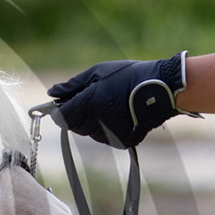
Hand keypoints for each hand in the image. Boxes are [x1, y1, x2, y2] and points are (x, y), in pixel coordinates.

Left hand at [47, 53, 193, 148]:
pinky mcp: (121, 142)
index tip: (63, 104)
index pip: (62, 117)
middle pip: (75, 126)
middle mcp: (98, 123)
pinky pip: (106, 137)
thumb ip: (73, 85)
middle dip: (78, 115)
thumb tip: (52, 93)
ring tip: (110, 104)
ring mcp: (110, 135)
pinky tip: (120, 114)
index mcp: (90, 104)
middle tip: (92, 99)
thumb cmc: (128, 76)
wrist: (162, 88)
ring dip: (93, 122)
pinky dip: (108, 128)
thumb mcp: (98, 72)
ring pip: (90, 132)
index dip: (59, 111)